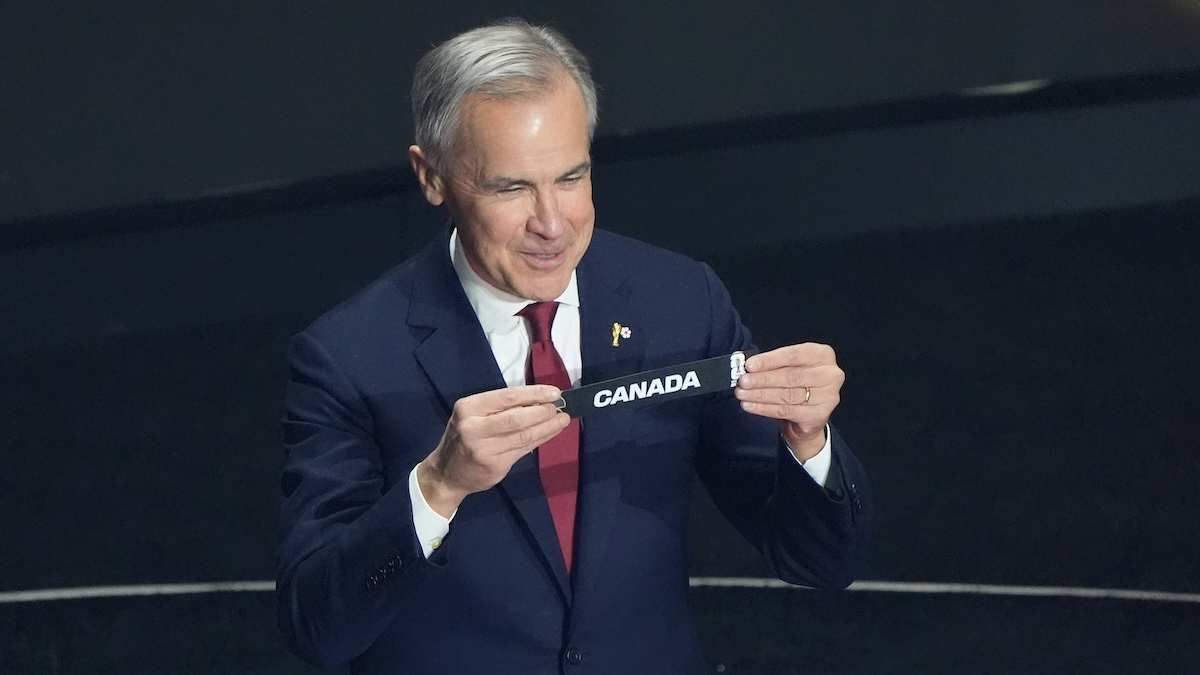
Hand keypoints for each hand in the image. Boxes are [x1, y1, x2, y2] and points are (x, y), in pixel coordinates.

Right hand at [418, 385, 569, 516]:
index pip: (507, 397)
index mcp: (469, 408)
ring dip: (547, 426)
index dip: (534, 394)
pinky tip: (551, 432)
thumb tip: (538, 399)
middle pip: (517, 418)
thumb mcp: (472, 415)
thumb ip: (500, 408)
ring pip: (524, 436)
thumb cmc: (463, 437)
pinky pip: (523, 449)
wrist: (446, 473)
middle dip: (542, 411)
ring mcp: (484, 450)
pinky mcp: (495, 466)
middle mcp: (474, 428)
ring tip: (563, 419)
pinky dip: (540, 439)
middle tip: (559, 407)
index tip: (554, 392)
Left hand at [734, 343, 843, 460]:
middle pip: (790, 376)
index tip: (750, 365)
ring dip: (760, 394)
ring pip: (787, 394)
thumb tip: (749, 367)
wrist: (808, 415)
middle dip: (762, 379)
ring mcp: (828, 396)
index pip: (793, 355)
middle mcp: (830, 374)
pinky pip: (786, 410)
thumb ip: (774, 365)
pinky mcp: (819, 415)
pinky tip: (750, 405)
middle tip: (743, 381)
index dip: (769, 360)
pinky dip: (764, 408)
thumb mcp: (789, 367)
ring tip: (743, 393)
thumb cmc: (797, 385)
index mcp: (822, 354)